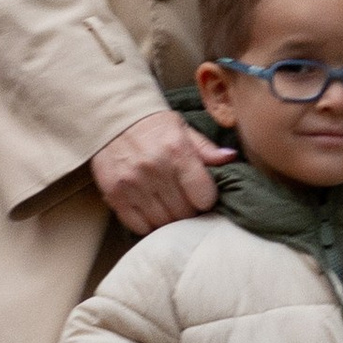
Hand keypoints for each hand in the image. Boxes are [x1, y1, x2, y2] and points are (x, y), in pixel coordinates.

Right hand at [89, 106, 234, 233]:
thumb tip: (231, 157)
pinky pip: (139, 226)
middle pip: (184, 212)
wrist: (111, 117)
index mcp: (177, 151)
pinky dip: (148, 224)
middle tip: (186, 202)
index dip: (206, 198)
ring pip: (163, 222)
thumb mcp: (183, 129)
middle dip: (189, 210)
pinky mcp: (115, 195)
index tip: (202, 195)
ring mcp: (133, 184)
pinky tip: (151, 211)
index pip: (204, 196)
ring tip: (169, 206)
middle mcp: (155, 168)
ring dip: (170, 219)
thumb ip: (206, 149)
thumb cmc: (152, 125)